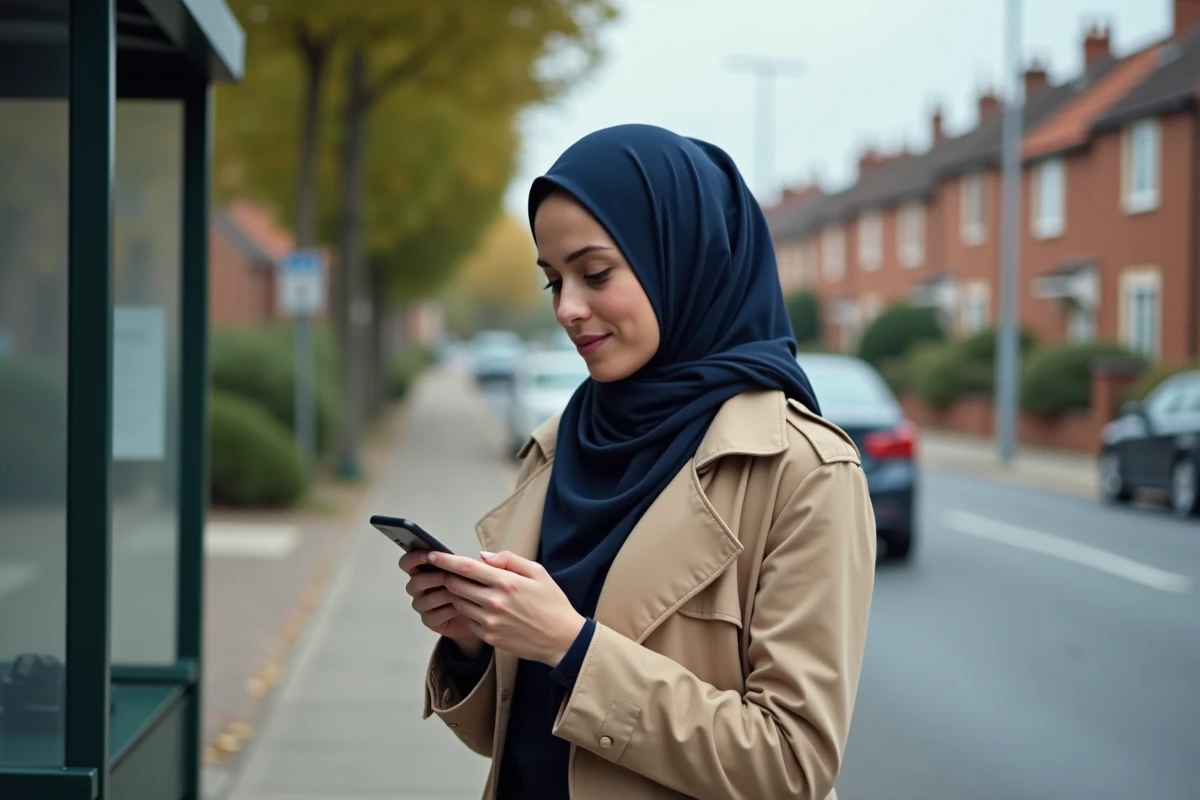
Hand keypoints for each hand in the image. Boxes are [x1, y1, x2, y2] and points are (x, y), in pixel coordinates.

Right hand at [399, 550, 483, 657]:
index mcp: (426, 569)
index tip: (429, 554)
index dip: (414, 558)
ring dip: (442, 594)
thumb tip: (484, 556)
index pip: (408, 562)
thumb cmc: (480, 588)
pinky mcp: (431, 621)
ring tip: (460, 593)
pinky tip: (460, 608)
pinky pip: (432, 616)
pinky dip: (446, 610)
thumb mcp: (487, 572)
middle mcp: (421, 587)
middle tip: (447, 576)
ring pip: (423, 600)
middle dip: (431, 578)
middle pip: (414, 582)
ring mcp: (424, 605)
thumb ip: (490, 561)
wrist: (484, 615)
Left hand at [428, 550, 585, 666]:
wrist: (562, 639)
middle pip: (456, 586)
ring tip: (471, 591)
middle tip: (451, 573)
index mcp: (506, 582)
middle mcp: (494, 602)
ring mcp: (490, 622)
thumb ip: (509, 560)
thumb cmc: (552, 604)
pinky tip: (484, 609)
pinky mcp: (489, 637)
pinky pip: (469, 620)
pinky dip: (470, 612)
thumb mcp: (538, 572)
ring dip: (459, 595)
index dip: (445, 560)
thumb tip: (483, 556)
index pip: (466, 568)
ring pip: (459, 603)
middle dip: (449, 577)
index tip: (432, 555)